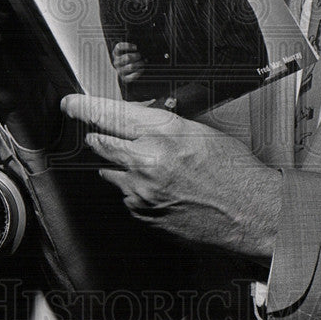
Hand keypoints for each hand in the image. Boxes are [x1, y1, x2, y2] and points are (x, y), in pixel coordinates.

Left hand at [60, 94, 281, 260]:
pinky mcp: (143, 215)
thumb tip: (134, 121)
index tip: (70, 104)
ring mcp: (142, 192)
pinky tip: (162, 190)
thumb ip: (162, 125)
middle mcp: (147, 162)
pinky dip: (135, 190)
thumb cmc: (235, 172)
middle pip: (101, 143)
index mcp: (163, 135)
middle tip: (102, 134)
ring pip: (111, 171)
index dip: (85, 108)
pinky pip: (126, 196)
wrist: (250, 213)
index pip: (111, 115)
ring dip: (122, 166)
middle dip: (100, 137)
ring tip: (154, 168)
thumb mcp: (199, 132)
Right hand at [111, 41, 145, 83]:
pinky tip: (142, 69)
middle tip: (140, 56)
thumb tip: (142, 49)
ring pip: (131, 66)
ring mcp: (120, 70)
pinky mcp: (124, 78)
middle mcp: (116, 62)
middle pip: (127, 57)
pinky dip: (138, 72)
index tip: (136, 47)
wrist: (128, 71)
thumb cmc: (130, 58)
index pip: (119, 47)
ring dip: (139, 64)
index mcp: (116, 53)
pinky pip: (132, 76)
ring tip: (143, 62)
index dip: (128, 46)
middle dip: (136, 56)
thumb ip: (134, 48)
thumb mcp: (129, 51)